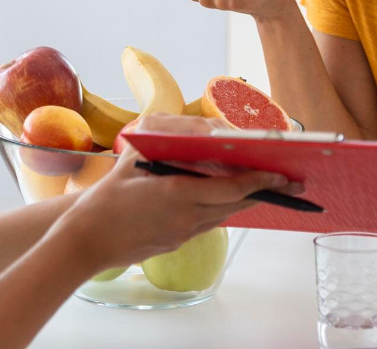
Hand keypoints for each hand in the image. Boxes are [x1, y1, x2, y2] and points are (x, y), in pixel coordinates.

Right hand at [59, 115, 297, 270]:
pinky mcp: (176, 243)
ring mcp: (182, 234)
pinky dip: (220, 209)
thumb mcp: (133, 161)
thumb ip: (164, 148)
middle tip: (290, 183)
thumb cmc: (105, 198)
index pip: (231, 188)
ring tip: (265, 188)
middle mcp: (186, 217)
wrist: (85, 240)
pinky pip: (206, 224)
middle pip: (235, 204)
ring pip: (223, 215)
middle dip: (263, 192)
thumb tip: (194, 133)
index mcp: (178, 194)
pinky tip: (225, 199)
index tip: (280, 174)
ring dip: (243, 201)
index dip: (259, 181)